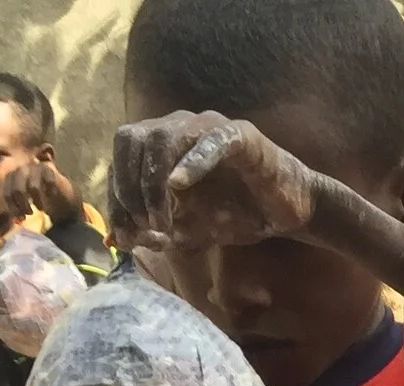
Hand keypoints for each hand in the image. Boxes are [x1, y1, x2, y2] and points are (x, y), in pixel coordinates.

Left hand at [0, 158, 82, 228]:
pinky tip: (51, 196)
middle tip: (30, 214)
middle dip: (23, 205)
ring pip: (33, 187)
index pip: (7, 193)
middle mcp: (21, 170)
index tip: (21, 219)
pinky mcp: (49, 169)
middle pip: (17, 190)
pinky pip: (49, 183)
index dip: (13, 208)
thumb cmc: (41, 200)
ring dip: (37, 201)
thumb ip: (19, 211)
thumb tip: (16, 222)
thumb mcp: (26, 206)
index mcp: (11, 178)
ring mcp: (34, 168)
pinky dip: (50, 192)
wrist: (59, 194)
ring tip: (41, 208)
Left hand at [109, 112, 317, 252]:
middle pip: (131, 140)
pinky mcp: (241, 136)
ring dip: (153, 182)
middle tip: (145, 226)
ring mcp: (209, 127)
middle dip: (129, 187)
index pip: (121, 161)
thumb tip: (117, 240)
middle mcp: (179, 127)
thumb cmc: (238, 215)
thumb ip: (154, 231)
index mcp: (161, 145)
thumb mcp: (187, 229)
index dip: (116, 198)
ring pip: (162, 137)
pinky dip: (191, 162)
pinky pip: (210, 142)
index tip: (126, 236)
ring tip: (162, 219)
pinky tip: (179, 186)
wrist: (287, 212)